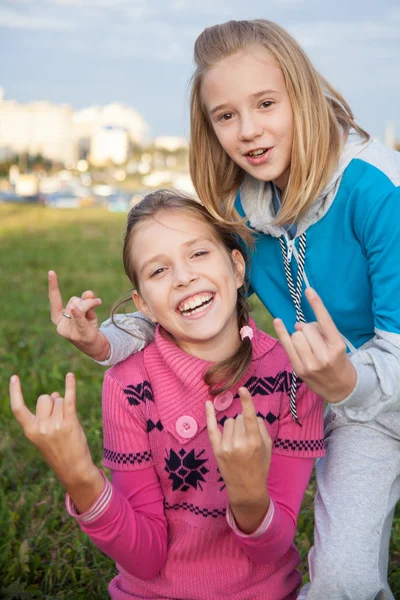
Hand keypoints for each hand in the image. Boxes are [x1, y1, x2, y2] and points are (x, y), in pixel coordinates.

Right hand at [10, 373, 103, 511]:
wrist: (73, 469)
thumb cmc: (59, 451)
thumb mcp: (44, 436)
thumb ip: (45, 415)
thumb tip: (54, 394)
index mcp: (30, 431)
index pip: (18, 408)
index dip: (15, 392)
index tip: (14, 377)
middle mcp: (41, 427)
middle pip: (44, 398)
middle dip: (51, 402)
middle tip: (58, 419)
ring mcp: (56, 424)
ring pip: (58, 399)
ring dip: (63, 406)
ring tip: (67, 423)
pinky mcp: (70, 422)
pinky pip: (69, 398)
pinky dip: (70, 385)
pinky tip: (70, 375)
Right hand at [48, 270, 109, 360]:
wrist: (96, 347)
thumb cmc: (88, 327)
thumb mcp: (87, 311)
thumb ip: (86, 301)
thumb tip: (88, 293)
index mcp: (58, 319)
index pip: (54, 300)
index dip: (53, 286)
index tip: (51, 272)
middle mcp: (60, 326)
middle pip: (73, 301)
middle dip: (85, 300)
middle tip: (96, 303)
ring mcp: (69, 332)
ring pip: (80, 306)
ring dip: (91, 303)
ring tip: (97, 307)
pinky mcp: (80, 335)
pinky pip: (80, 320)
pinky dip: (78, 315)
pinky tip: (75, 310)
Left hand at [206, 387, 271, 532]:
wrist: (246, 488)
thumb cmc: (260, 466)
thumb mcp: (268, 448)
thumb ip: (261, 428)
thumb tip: (251, 414)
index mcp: (254, 442)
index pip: (249, 418)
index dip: (247, 402)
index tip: (243, 389)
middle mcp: (239, 444)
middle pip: (239, 418)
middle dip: (244, 422)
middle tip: (247, 436)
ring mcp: (226, 447)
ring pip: (229, 422)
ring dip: (234, 426)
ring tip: (238, 440)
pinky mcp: (216, 450)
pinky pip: (212, 428)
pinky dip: (210, 415)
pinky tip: (208, 403)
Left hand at [273, 288, 356, 402]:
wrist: (342, 389)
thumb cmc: (339, 362)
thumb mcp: (337, 345)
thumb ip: (321, 332)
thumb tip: (297, 324)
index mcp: (337, 346)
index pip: (325, 321)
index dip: (316, 304)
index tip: (308, 290)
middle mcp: (323, 355)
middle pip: (306, 328)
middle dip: (308, 328)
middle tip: (315, 338)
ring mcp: (310, 364)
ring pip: (296, 336)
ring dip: (299, 335)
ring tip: (307, 344)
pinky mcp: (299, 369)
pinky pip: (286, 346)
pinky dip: (282, 332)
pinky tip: (277, 321)